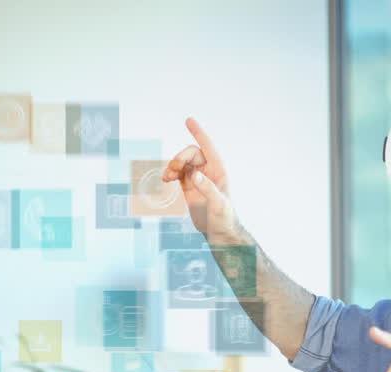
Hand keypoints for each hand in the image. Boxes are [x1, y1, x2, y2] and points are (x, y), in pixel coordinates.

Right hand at [162, 117, 237, 241]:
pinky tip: (166, 179)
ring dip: (172, 166)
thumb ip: (207, 188)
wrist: (219, 233)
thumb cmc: (225, 218)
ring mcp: (198, 178)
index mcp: (219, 170)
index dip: (198, 133)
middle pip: (191, 153)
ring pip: (182, 162)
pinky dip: (170, 173)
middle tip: (172, 170)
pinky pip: (177, 173)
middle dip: (179, 158)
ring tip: (167, 177)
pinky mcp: (189, 187)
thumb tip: (194, 175)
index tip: (189, 120)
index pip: (208, 146)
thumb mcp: (219, 203)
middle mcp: (208, 171)